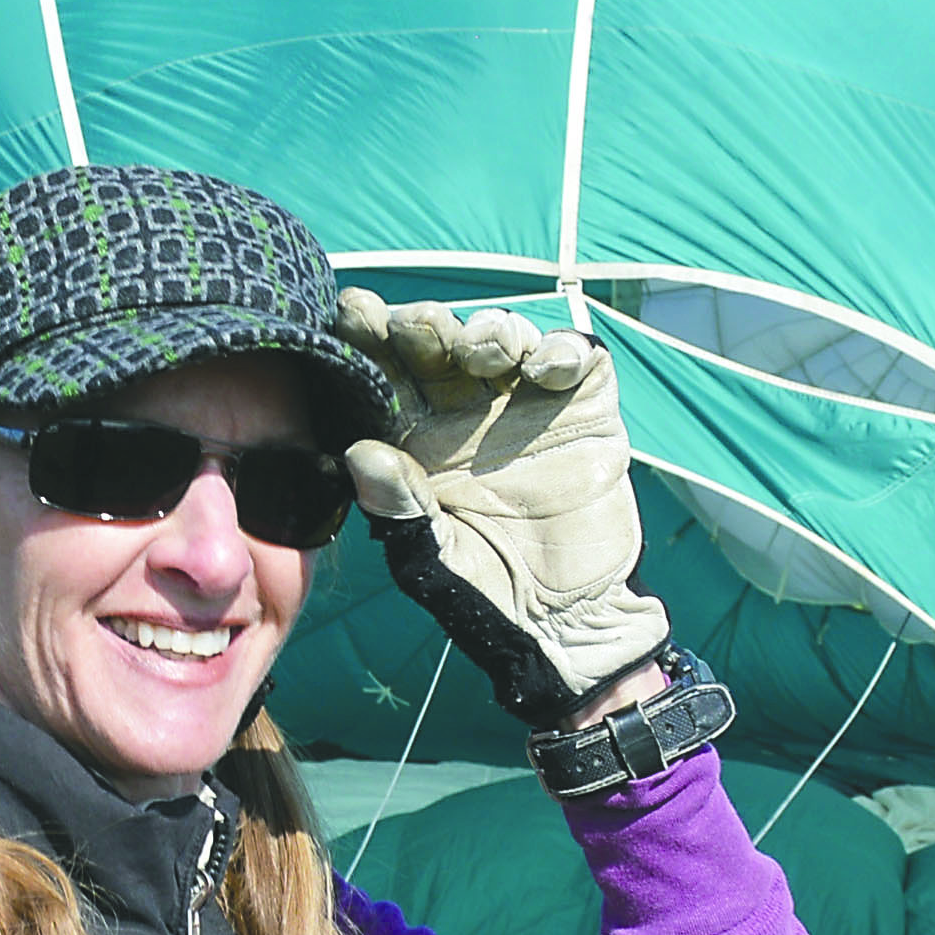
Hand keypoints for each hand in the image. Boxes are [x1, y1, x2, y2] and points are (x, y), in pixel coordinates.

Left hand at [334, 292, 668, 724]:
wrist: (570, 620)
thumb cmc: (485, 593)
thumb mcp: (433, 557)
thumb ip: (400, 508)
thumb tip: (358, 452)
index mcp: (415, 436)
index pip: (385, 375)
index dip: (367, 340)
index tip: (351, 314)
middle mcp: (466, 410)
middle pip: (440, 345)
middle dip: (425, 325)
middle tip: (416, 324)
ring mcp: (526, 402)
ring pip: (503, 339)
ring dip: (490, 331)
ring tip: (483, 348)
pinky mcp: (583, 406)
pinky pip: (573, 359)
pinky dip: (560, 350)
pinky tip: (544, 366)